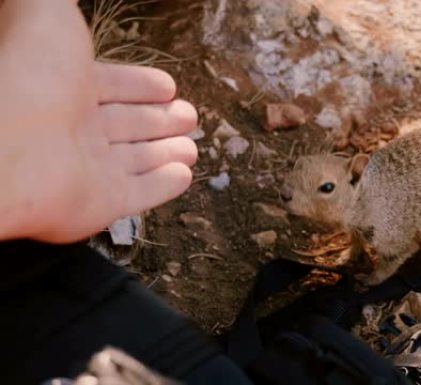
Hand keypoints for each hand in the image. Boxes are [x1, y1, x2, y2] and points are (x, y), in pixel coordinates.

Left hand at [0, 0, 197, 242]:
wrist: (5, 147)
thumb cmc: (26, 75)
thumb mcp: (45, 15)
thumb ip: (55, 5)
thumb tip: (58, 0)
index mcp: (63, 86)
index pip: (111, 85)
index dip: (140, 85)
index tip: (168, 86)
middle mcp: (73, 128)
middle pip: (127, 124)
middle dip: (160, 120)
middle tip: (188, 116)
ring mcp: (87, 169)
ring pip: (136, 160)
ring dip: (165, 152)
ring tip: (191, 147)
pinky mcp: (101, 205)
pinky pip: (140, 194)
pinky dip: (163, 186)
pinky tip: (184, 175)